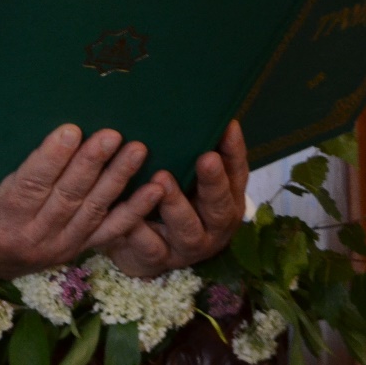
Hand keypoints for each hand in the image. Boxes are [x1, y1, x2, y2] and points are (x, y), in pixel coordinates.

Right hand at [0, 124, 165, 278]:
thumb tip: (16, 121)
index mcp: (0, 219)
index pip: (29, 185)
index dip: (51, 158)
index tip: (71, 130)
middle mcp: (32, 237)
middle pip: (67, 196)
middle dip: (91, 163)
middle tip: (112, 134)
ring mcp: (58, 247)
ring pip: (92, 210)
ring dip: (117, 179)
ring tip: (137, 150)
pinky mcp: (76, 251)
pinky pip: (109, 231)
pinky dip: (134, 211)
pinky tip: (154, 189)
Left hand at [108, 121, 248, 278]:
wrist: (140, 248)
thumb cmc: (164, 200)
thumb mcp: (181, 175)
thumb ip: (185, 152)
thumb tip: (183, 104)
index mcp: (225, 199)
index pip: (236, 173)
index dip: (233, 151)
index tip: (227, 126)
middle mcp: (213, 225)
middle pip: (219, 205)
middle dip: (213, 182)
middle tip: (206, 158)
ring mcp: (187, 246)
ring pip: (187, 230)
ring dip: (176, 205)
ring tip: (162, 181)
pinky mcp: (157, 260)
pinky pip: (150, 247)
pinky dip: (139, 232)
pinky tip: (129, 217)